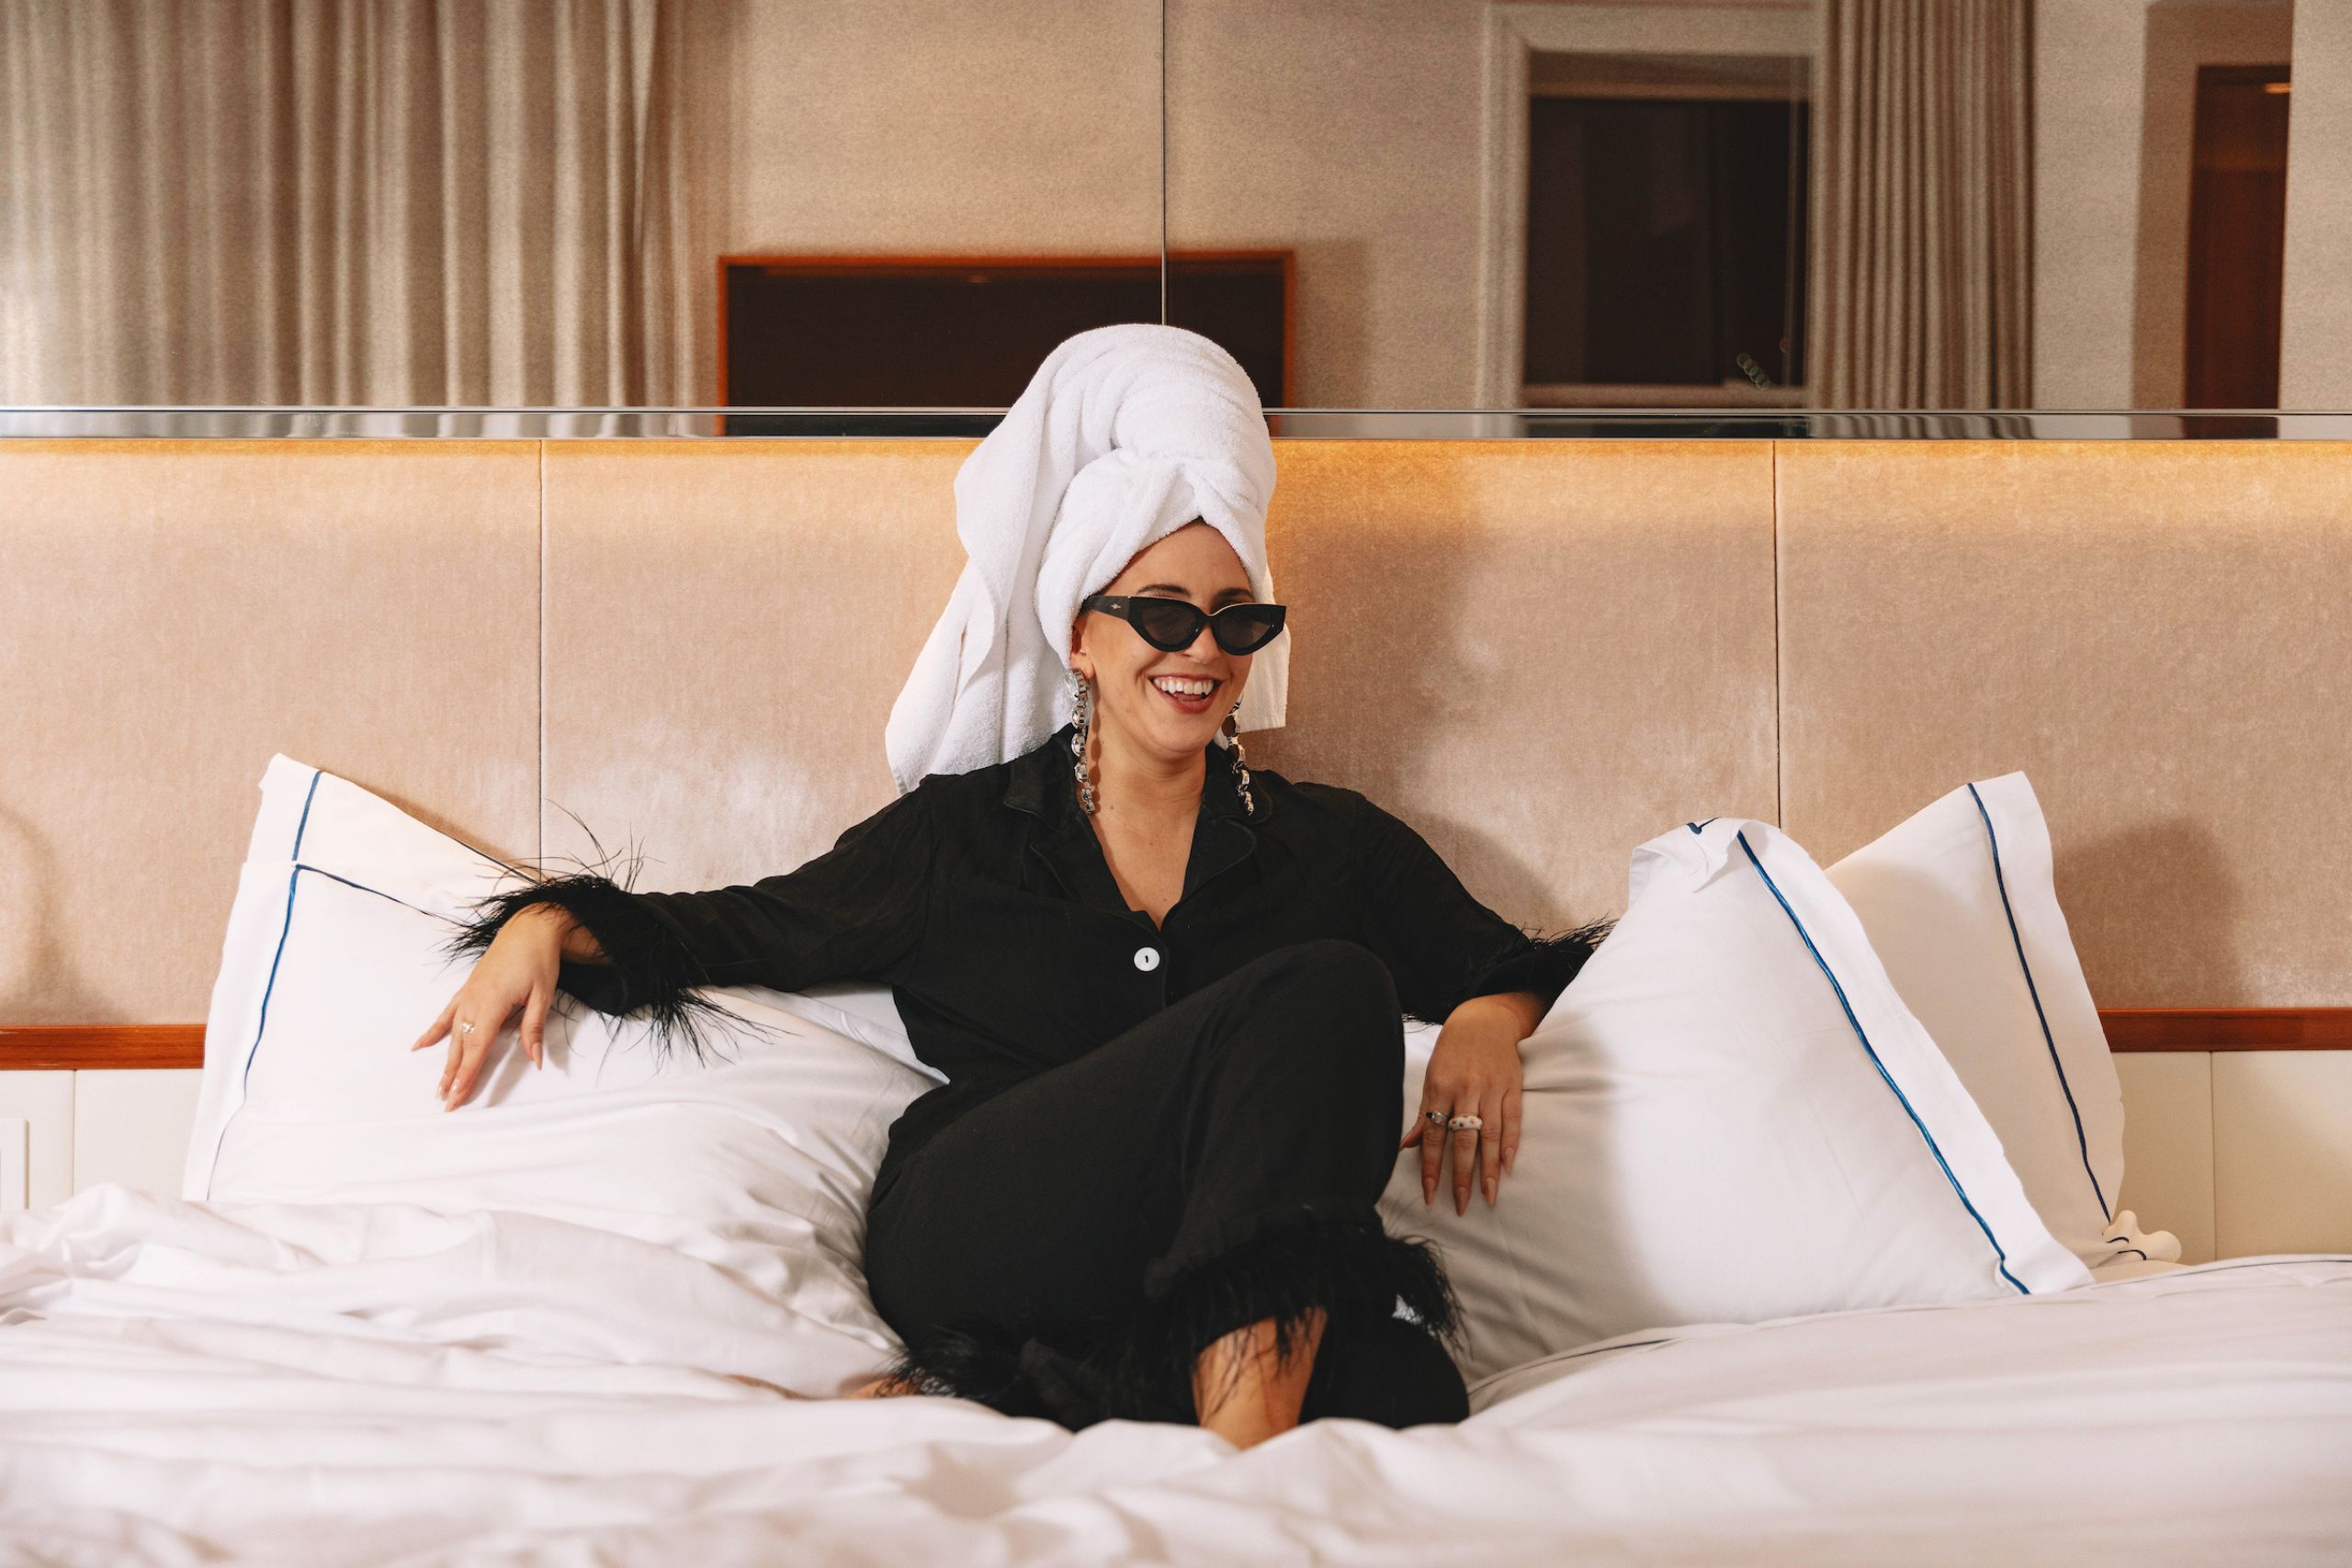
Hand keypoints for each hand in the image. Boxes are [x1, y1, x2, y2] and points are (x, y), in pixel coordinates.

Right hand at [411, 904, 569, 1109]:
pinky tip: (419, 1046)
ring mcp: (466, 995)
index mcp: (491, 1004)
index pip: (476, 1048)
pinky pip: (446, 1015)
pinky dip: (433, 1031)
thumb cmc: (538, 960)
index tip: (457, 1097)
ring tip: (438, 1086)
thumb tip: (536, 1060)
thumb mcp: (543, 995)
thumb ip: (534, 1028)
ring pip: (452, 1035)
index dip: (467, 1075)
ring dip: (445, 1062)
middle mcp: (472, 1001)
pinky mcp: (467, 989)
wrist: (529, 928)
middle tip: (445, 1103)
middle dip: (453, 1076)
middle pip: (460, 1047)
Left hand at [1399, 992, 1539, 1213]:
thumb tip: (1407, 1146)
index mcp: (1441, 1089)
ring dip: (1489, 1169)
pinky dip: (1510, 1145)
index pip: (1435, 1137)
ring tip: (1488, 1196)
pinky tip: (1507, 1167)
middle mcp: (1467, 1091)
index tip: (1431, 1195)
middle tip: (1461, 1205)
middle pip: (1464, 1141)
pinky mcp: (1513, 1088)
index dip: (1432, 1168)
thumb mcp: (1432, 1079)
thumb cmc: (1452, 1053)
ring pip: (1491, 1136)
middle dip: (1462, 1177)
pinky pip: (1513, 1121)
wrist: (1484, 1021)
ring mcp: (1492, 1090)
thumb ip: (1424, 1115)